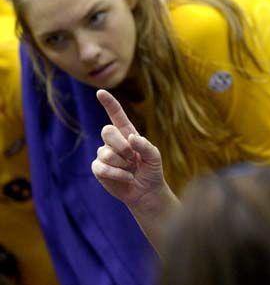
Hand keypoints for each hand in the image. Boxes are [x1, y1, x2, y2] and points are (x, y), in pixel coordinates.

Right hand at [91, 90, 167, 208]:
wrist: (147, 192)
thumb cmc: (151, 171)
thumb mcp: (154, 157)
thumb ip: (145, 145)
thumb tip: (131, 138)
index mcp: (127, 134)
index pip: (116, 115)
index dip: (109, 104)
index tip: (100, 92)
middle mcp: (114, 142)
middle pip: (106, 131)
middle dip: (122, 146)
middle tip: (133, 158)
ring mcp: (104, 155)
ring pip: (105, 152)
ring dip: (122, 163)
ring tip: (131, 169)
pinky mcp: (99, 169)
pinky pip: (102, 167)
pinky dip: (117, 173)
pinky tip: (126, 177)